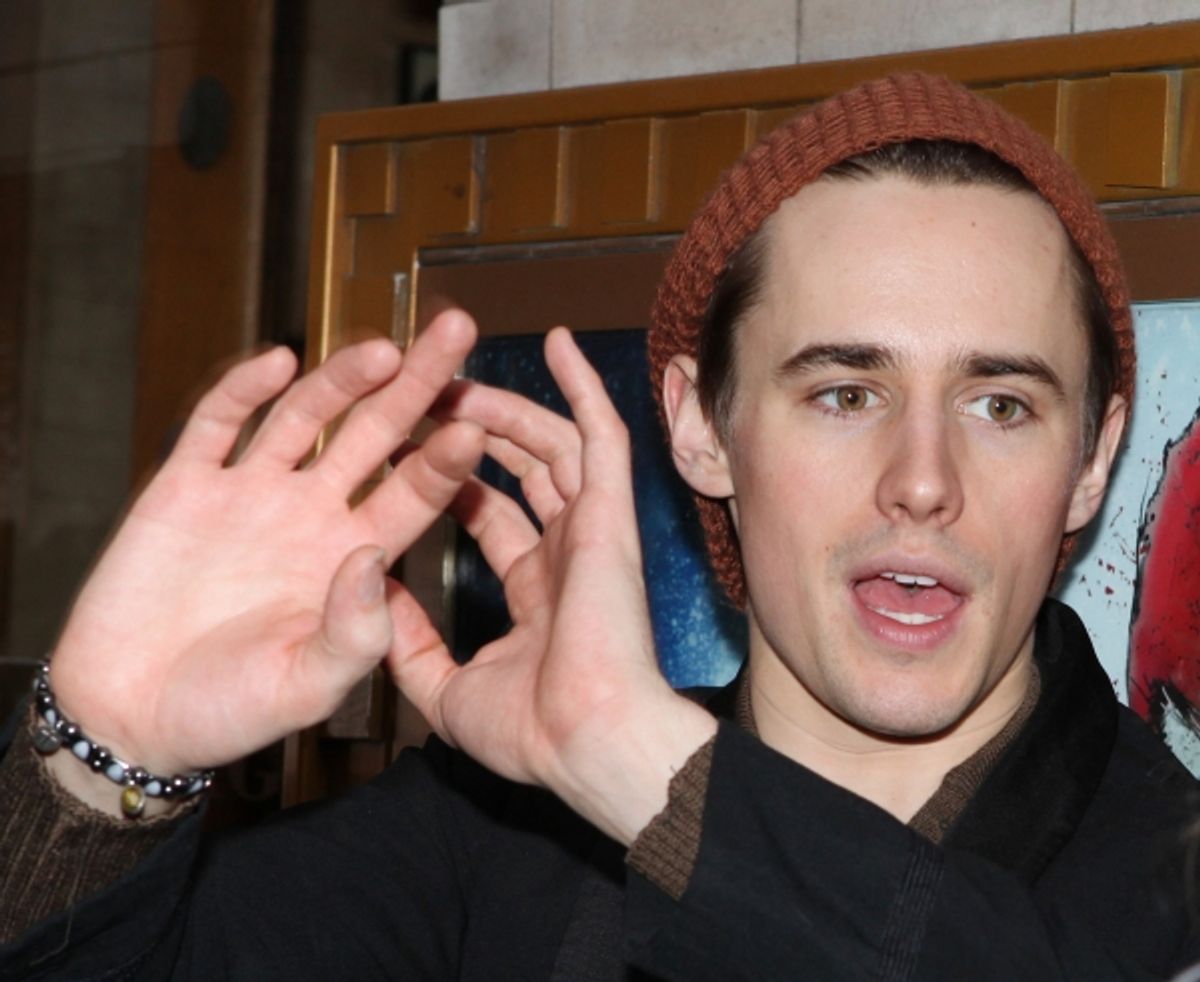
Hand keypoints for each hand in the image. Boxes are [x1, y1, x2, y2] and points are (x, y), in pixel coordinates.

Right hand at [48, 310, 484, 783]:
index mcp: (351, 557)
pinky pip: (217, 426)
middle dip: (415, 385)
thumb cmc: (226, 711)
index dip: (444, 459)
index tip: (477, 424)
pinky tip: (277, 363)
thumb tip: (373, 559)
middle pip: (375, 434)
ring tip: (382, 350)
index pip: (414, 493)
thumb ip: (354, 634)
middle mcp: (310, 514)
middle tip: (457, 332)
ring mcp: (250, 494)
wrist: (132, 716)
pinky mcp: (185, 487)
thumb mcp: (306, 687)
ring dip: (340, 380)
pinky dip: (243, 392)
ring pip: (306, 418)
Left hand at [393, 328, 716, 843]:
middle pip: (519, 468)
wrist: (584, 744)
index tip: (413, 451)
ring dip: (506, 407)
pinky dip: (583, 386)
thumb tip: (374, 592)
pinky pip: (599, 434)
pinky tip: (555, 343)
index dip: (453, 480)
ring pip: (551, 443)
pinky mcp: (609, 512)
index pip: (493, 515)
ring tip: (459, 377)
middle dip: (474, 429)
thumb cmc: (529, 734)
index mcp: (535, 588)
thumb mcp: (444, 686)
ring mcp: (589, 527)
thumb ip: (408, 642)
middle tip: (431, 397)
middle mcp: (565, 549)